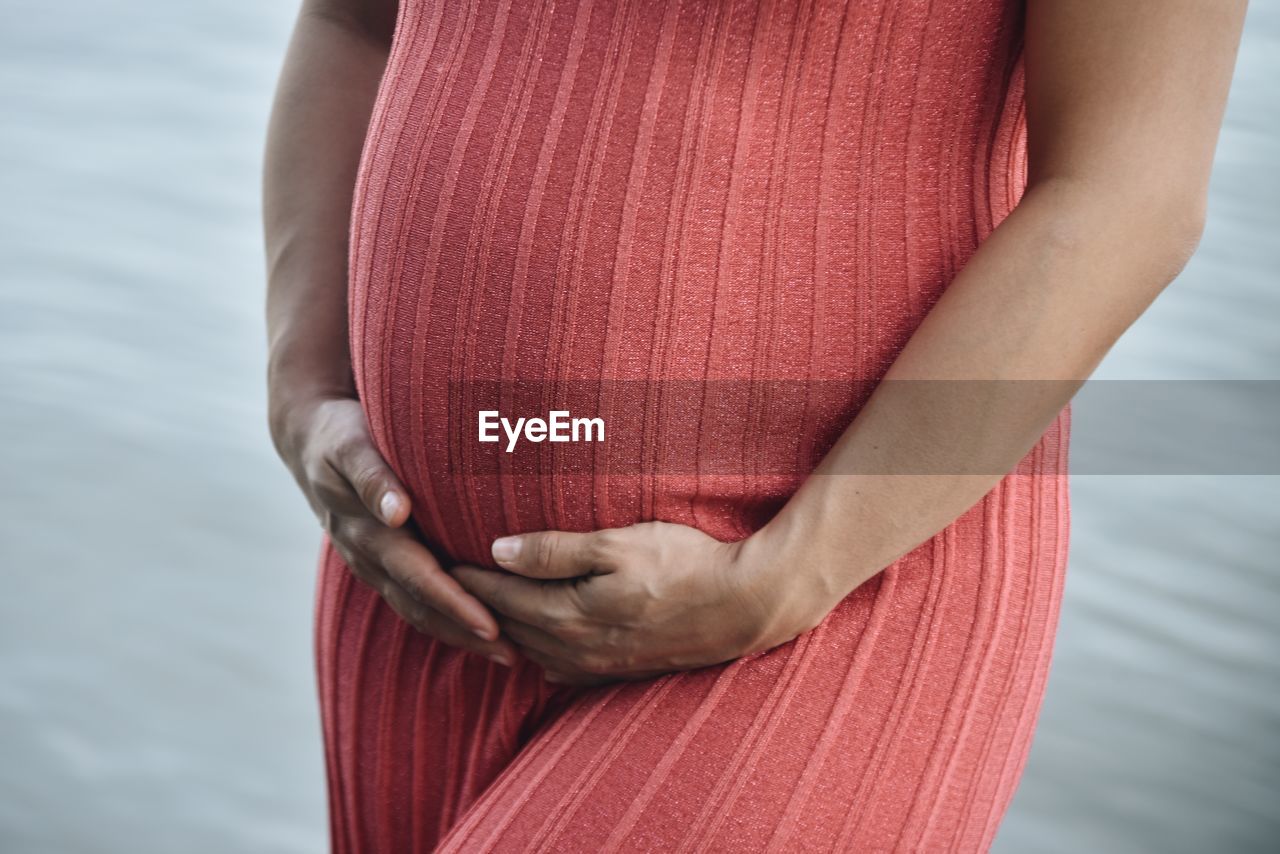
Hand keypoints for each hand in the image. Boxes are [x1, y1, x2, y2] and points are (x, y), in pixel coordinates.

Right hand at [270, 394, 518, 666]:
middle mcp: (369, 558)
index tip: (490, 626)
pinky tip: (481, 629)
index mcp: (367, 533)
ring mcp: (372, 566)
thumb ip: (372, 476)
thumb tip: (396, 511)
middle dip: (465, 632)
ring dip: (458, 634)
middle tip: (512, 655)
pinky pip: (414, 600)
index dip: (454, 603)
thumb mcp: (350, 446)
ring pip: (417, 610)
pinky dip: (447, 618)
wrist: (308, 440)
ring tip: (507, 654)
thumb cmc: (339, 436)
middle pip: (420, 606)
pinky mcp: (381, 564)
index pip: (417, 577)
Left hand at [451, 521, 824, 685]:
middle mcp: (574, 649)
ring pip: (529, 650)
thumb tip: (498, 548)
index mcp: (568, 615)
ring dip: (501, 630)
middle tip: (441, 582)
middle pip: (506, 628)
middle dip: (472, 607)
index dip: (465, 577)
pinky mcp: (618, 670)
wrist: (744, 606)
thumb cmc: (684, 564)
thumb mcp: (618, 543)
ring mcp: (597, 665)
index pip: (498, 597)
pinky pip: (559, 668)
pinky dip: (535, 650)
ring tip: (478, 608)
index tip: (434, 556)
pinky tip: (533, 641)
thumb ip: (555, 549)